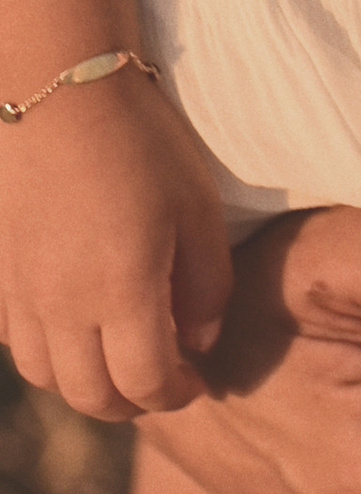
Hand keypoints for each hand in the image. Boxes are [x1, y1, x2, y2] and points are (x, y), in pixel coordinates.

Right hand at [0, 66, 231, 418]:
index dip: (174, 395)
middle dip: (131, 402)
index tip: (194, 381)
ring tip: (117, 361)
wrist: (57, 90)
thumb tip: (198, 341)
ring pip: (45, 376)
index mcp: (122, 292)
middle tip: (160, 382)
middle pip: (90, 395)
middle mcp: (62, 305)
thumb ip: (208, 286)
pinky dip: (47, 352)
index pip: (145, 383)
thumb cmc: (142, 144)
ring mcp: (20, 292)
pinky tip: (74, 325)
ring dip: (84, 385)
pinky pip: (14, 339)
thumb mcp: (199, 210)